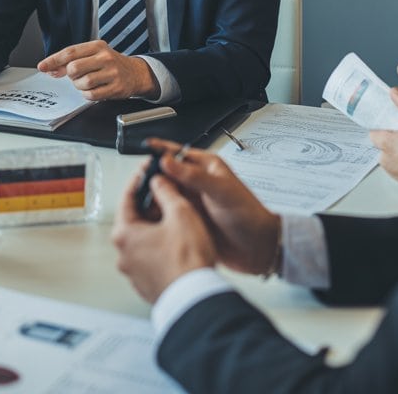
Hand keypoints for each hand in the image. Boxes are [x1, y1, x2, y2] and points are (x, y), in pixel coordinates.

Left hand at [37, 40, 157, 100]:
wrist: (135, 73)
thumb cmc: (109, 64)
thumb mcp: (92, 56)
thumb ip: (70, 60)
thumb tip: (49, 68)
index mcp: (97, 46)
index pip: (70, 52)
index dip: (53, 60)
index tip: (42, 66)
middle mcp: (105, 57)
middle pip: (74, 68)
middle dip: (71, 75)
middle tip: (77, 76)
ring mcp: (112, 72)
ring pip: (83, 82)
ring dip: (79, 86)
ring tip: (87, 82)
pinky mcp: (116, 87)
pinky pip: (92, 95)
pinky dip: (87, 94)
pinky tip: (93, 90)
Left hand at [112, 168, 213, 302]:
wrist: (196, 298)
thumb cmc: (187, 261)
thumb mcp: (180, 213)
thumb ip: (166, 192)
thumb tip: (159, 182)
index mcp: (124, 235)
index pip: (127, 198)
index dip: (139, 181)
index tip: (147, 173)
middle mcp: (123, 255)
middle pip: (134, 220)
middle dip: (151, 206)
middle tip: (167, 195)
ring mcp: (134, 273)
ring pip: (143, 241)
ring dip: (157, 229)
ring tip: (177, 222)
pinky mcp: (147, 285)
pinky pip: (151, 260)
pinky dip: (161, 250)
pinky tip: (179, 247)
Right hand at [146, 139, 280, 275]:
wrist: (258, 249)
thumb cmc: (249, 216)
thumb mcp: (221, 192)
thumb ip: (193, 176)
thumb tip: (167, 161)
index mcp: (206, 168)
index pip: (177, 153)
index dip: (160, 150)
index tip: (143, 148)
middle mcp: (197, 183)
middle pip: (166, 174)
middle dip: (151, 177)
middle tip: (138, 183)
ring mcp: (192, 201)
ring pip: (164, 194)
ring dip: (153, 197)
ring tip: (142, 201)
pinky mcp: (189, 219)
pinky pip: (167, 213)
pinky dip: (157, 214)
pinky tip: (150, 217)